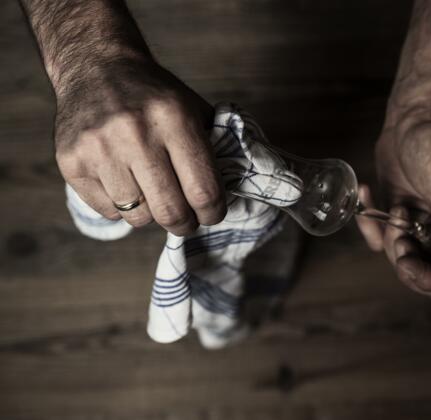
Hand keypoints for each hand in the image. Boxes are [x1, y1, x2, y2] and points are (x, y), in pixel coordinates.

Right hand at [54, 57, 225, 234]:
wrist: (96, 67)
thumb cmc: (154, 96)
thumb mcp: (193, 108)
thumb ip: (215, 147)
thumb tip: (228, 194)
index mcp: (174, 119)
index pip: (204, 191)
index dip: (214, 212)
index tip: (213, 214)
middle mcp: (135, 133)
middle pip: (171, 212)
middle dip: (185, 225)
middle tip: (187, 221)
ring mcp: (99, 149)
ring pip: (138, 217)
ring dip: (152, 214)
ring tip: (153, 193)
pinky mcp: (71, 162)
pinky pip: (109, 212)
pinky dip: (123, 208)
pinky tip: (125, 183)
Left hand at [357, 107, 430, 299]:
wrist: (412, 117)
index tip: (408, 261)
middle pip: (430, 277)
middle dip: (408, 265)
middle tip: (399, 238)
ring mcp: (423, 226)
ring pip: (402, 260)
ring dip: (389, 239)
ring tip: (394, 208)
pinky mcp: (399, 216)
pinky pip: (380, 239)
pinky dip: (369, 223)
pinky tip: (368, 193)